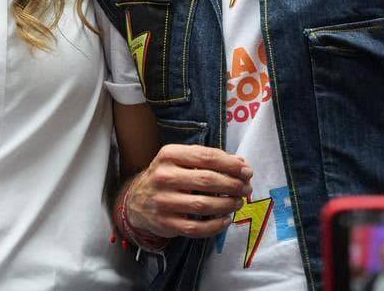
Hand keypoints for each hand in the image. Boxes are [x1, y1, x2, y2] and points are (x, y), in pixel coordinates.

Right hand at [125, 144, 252, 239]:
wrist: (136, 200)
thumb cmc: (166, 176)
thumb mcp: (181, 161)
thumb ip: (208, 159)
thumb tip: (241, 163)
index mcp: (168, 155)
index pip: (205, 157)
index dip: (230, 165)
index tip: (247, 170)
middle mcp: (163, 176)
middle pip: (207, 180)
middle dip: (233, 185)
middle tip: (246, 188)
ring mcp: (163, 201)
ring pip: (204, 205)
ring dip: (227, 204)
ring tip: (238, 202)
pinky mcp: (165, 223)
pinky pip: (197, 228)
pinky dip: (216, 225)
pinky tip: (226, 219)